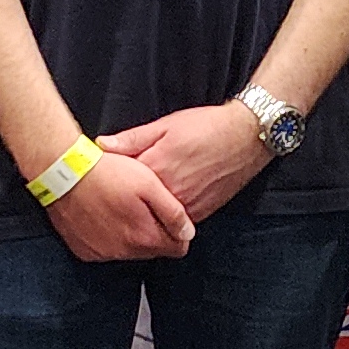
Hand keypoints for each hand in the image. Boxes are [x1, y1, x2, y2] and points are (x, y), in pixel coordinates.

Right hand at [46, 147, 194, 260]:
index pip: (177, 249)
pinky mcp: (83, 249)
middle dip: (153, 231)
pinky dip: (108, 235)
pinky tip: (104, 214)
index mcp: (144, 237)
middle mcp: (123, 251)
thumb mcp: (149, 183)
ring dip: (129, 233)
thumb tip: (187, 232)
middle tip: (142, 204)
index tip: (171, 216)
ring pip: (128, 250)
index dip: (178, 231)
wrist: (62, 171)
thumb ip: (173, 212)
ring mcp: (101, 252)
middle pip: (152, 250)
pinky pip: (105, 249)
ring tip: (120, 205)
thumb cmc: (106, 172)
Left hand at [107, 101, 270, 225]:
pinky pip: (175, 222)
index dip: (110, 180)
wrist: (247, 137)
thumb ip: (132, 139)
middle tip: (111, 195)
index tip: (101, 178)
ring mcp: (186, 206)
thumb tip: (102, 145)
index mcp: (156, 168)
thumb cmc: (207, 127)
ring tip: (134, 203)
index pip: (121, 182)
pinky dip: (165, 217)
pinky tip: (159, 208)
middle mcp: (170, 192)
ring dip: (145, 211)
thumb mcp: (165, 125)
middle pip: (136, 204)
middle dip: (124, 199)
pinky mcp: (200, 214)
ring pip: (155, 216)